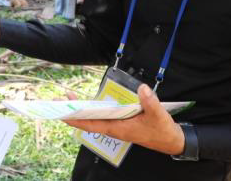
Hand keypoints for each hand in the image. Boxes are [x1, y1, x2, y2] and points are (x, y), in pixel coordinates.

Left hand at [64, 84, 184, 154]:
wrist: (171, 141)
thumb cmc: (162, 130)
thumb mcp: (158, 115)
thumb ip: (150, 102)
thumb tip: (142, 89)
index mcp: (118, 129)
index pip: (91, 125)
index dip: (75, 120)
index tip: (62, 113)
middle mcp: (113, 128)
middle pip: (88, 121)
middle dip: (73, 112)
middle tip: (60, 99)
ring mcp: (116, 126)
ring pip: (93, 119)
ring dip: (81, 110)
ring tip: (68, 98)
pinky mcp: (120, 123)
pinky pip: (101, 117)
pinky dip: (92, 110)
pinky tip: (86, 103)